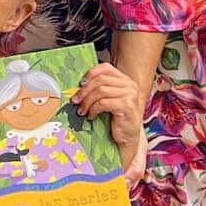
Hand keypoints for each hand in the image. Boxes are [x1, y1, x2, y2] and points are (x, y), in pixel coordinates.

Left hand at [75, 62, 147, 182]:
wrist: (128, 137)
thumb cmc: (116, 119)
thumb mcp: (108, 100)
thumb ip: (100, 89)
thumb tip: (79, 84)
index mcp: (125, 80)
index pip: (105, 68)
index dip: (91, 74)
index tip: (80, 84)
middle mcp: (130, 85)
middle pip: (100, 80)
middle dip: (84, 91)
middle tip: (75, 101)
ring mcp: (130, 94)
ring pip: (100, 91)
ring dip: (87, 101)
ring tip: (82, 111)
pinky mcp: (127, 105)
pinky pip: (103, 103)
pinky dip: (93, 109)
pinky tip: (91, 116)